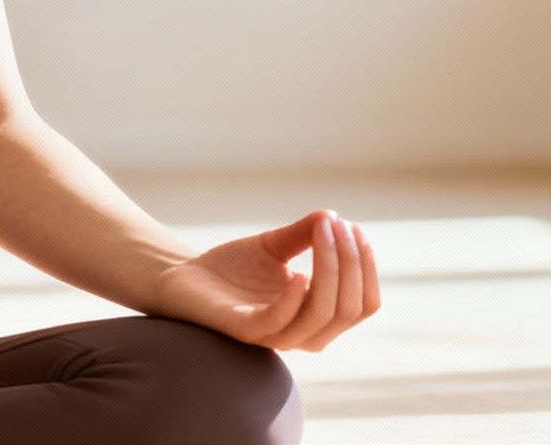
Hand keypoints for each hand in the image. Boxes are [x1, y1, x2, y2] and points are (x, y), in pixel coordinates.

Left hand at [147, 209, 378, 350]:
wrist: (184, 278)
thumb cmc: (233, 268)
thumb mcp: (274, 247)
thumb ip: (304, 235)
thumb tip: (333, 215)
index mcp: (317, 315)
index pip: (363, 303)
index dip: (366, 267)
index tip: (354, 228)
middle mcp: (303, 332)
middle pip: (348, 309)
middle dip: (350, 264)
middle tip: (338, 226)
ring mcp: (274, 334)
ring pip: (321, 316)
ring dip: (329, 272)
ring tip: (323, 234)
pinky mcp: (244, 330)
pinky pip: (279, 322)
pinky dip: (293, 299)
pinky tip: (297, 273)